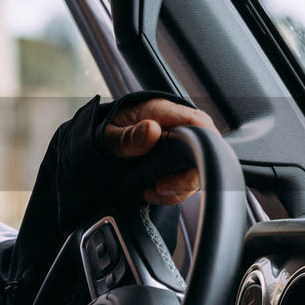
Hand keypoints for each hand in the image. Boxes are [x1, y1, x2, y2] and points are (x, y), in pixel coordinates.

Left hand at [104, 98, 218, 205]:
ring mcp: (179, 146)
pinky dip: (172, 192)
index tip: (185, 170)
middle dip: (188, 177)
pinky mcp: (176, 162)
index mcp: (164, 111)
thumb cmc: (106, 129)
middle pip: (205, 152)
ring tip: (151, 192)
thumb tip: (151, 129)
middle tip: (161, 188)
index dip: (203, 147)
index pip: (199, 124)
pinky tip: (151, 193)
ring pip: (196, 170)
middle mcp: (178, 127)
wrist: (99, 138)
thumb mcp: (108, 133)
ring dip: (178, 188)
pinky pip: (185, 180)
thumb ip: (127, 135)